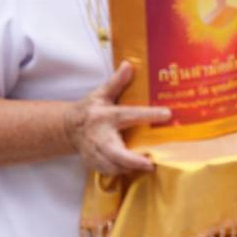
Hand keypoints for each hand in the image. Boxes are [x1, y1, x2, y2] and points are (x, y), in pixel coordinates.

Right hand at [64, 62, 170, 176]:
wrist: (68, 128)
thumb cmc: (90, 110)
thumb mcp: (101, 93)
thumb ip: (116, 82)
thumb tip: (129, 64)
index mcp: (105, 116)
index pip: (129, 114)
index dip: (149, 114)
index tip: (167, 114)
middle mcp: (100, 136)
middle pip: (116, 153)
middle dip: (133, 161)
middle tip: (151, 163)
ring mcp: (95, 152)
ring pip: (113, 166)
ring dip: (130, 167)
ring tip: (146, 164)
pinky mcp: (94, 163)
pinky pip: (109, 171)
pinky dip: (121, 171)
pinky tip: (131, 167)